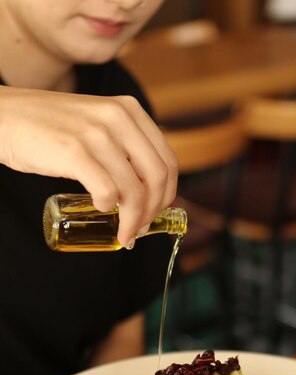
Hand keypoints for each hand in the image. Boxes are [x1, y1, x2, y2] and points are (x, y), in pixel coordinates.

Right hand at [0, 86, 177, 247]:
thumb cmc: (49, 128)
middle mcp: (118, 118)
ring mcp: (96, 134)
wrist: (3, 117)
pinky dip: (109, 208)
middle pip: (158, 178)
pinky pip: (108, 192)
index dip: (167, 194)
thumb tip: (148, 190)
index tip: (155, 213)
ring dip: (132, 220)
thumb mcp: (97, 123)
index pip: (168, 161)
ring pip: (134, 191)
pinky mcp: (74, 151)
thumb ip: (124, 146)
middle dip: (154, 211)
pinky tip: (100, 209)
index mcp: (130, 111)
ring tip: (123, 232)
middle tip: (139, 229)